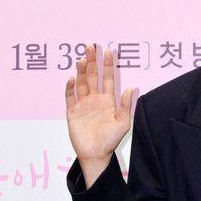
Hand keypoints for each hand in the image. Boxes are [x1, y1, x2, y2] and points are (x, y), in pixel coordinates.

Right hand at [65, 44, 133, 179]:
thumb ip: (126, 106)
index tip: (109, 51)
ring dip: (81, 71)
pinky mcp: (72, 111)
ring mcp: (82, 104)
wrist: (96, 154)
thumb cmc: (110, 141)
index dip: (107, 65)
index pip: (107, 79)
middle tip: (91, 46)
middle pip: (93, 76)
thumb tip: (130, 88)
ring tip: (82, 59)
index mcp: (107, 100)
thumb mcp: (123, 124)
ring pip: (81, 83)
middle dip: (93, 61)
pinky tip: (71, 79)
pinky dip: (70, 88)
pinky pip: (69, 97)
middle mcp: (94, 99)